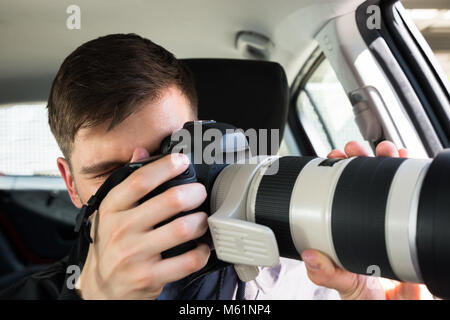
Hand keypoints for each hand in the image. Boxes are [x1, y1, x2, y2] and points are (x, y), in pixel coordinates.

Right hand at [76, 148, 209, 298]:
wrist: (100, 289)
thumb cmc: (110, 245)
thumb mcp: (111, 212)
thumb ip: (127, 182)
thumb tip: (142, 151)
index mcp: (111, 208)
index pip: (140, 180)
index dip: (166, 166)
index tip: (182, 161)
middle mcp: (121, 230)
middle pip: (169, 201)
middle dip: (194, 193)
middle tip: (200, 193)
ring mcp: (134, 255)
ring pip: (182, 229)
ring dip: (201, 221)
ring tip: (202, 219)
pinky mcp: (148, 277)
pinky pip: (187, 261)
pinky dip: (201, 252)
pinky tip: (201, 247)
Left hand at [301, 141, 422, 299]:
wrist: (398, 305)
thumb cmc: (367, 294)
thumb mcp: (343, 284)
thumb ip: (326, 274)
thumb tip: (310, 257)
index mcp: (345, 226)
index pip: (337, 191)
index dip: (334, 172)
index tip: (332, 158)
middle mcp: (365, 217)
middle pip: (361, 179)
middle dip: (357, 158)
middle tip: (353, 150)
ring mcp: (388, 217)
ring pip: (386, 179)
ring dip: (384, 158)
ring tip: (382, 150)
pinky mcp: (410, 220)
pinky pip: (411, 192)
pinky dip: (409, 171)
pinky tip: (406, 160)